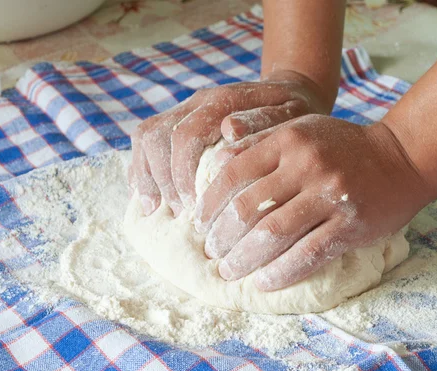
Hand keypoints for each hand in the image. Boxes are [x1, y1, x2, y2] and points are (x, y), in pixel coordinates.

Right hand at [127, 70, 328, 215]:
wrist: (290, 92)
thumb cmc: (294, 114)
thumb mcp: (292, 117)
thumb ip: (264, 122)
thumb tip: (230, 129)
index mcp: (222, 101)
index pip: (186, 135)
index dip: (183, 174)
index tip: (193, 207)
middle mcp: (197, 102)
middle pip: (157, 135)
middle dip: (162, 179)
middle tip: (179, 213)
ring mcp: (185, 110)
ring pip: (146, 135)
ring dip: (147, 175)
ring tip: (154, 209)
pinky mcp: (179, 121)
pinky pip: (147, 140)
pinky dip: (142, 168)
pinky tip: (148, 197)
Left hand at [195, 115, 432, 290]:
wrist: (402, 157)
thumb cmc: (343, 146)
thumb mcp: (301, 129)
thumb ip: (260, 141)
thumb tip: (216, 163)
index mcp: (288, 139)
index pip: (233, 173)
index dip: (209, 203)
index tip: (199, 223)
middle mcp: (306, 164)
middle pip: (248, 207)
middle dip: (222, 236)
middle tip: (211, 252)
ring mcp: (330, 195)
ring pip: (273, 233)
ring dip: (244, 258)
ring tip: (229, 271)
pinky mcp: (351, 224)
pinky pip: (308, 254)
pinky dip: (282, 272)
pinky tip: (263, 282)